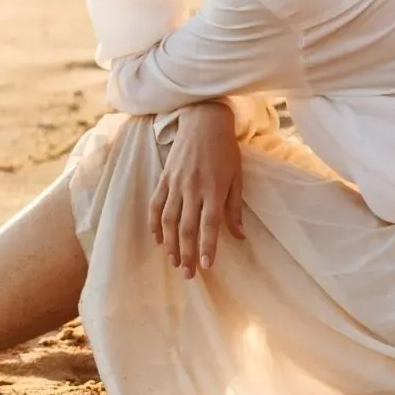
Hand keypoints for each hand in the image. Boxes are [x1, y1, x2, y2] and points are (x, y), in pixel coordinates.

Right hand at [150, 103, 244, 279]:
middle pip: (187, 227)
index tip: (206, 266)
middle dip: (187, 253)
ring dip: (170, 243)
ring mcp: (175, 183)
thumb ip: (235, 208)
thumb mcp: (237, 177)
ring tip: (173, 261)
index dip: (207, 247)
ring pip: (169, 220)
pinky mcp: (164, 177)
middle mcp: (193, 188)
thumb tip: (239, 236)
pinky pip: (156, 204)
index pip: (209, 224)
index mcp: (214, 189)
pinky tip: (157, 238)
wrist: (203, 120)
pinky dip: (154, 223)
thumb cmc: (225, 150)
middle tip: (188, 274)